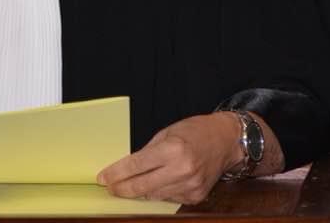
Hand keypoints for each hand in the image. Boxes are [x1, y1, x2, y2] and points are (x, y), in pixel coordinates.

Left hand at [96, 112, 242, 203]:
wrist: (226, 140)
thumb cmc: (195, 131)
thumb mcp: (167, 133)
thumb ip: (148, 151)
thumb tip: (127, 168)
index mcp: (173, 149)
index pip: (136, 165)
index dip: (117, 173)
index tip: (103, 178)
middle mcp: (182, 170)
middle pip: (142, 186)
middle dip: (122, 188)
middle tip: (110, 188)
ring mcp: (190, 186)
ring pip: (154, 195)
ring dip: (139, 192)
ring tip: (127, 187)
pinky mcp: (196, 196)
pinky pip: (170, 198)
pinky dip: (159, 193)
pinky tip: (156, 185)